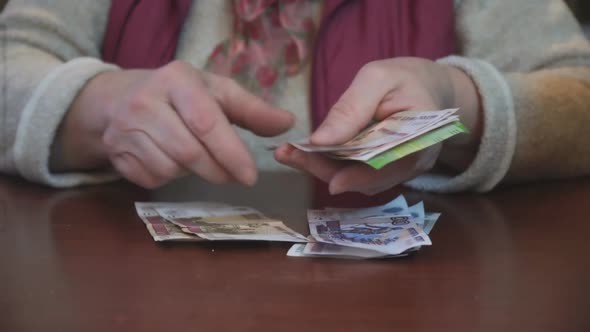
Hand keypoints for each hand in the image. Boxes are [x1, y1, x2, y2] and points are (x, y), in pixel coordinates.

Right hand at [52, 60, 293, 187]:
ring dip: (194, 173)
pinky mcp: (115, 153)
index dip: (231, 153)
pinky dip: (171, 178)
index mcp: (176, 80)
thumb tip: (288, 123)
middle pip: (189, 152)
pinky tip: (173, 162)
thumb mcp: (216, 92)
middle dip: (218, 171)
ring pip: (170, 169)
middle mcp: (145, 102)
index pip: (206, 122)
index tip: (250, 176)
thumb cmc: (180, 95)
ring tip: (200, 159)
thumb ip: (252, 109)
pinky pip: (151, 179)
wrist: (119, 99)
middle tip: (233, 176)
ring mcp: (124, 129)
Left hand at [275, 57, 481, 194]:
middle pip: (367, 178)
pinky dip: (332, 166)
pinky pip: (358, 174)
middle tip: (287, 155)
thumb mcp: (377, 79)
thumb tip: (319, 140)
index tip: (321, 174)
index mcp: (421, 138)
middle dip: (325, 170)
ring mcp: (399, 171)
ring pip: (359, 180)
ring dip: (324, 169)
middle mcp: (412, 163)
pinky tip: (307, 153)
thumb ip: (350, 108)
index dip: (354, 174)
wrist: (429, 87)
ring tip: (290, 153)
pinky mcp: (386, 171)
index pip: (385, 165)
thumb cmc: (405, 77)